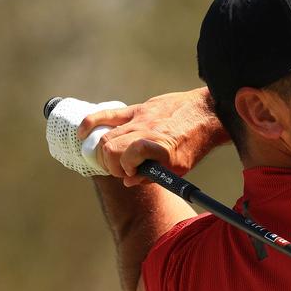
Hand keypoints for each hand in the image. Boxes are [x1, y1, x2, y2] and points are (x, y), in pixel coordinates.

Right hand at [78, 88, 228, 186]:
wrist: (208, 113)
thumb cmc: (196, 143)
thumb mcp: (181, 168)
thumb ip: (153, 176)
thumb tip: (128, 181)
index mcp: (160, 147)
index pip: (127, 158)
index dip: (125, 171)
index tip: (131, 175)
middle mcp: (147, 131)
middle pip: (109, 148)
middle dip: (110, 165)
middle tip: (121, 170)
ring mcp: (140, 118)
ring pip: (106, 136)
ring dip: (104, 153)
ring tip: (113, 160)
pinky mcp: (137, 109)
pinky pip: (108, 115)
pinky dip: (91, 124)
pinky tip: (82, 134)